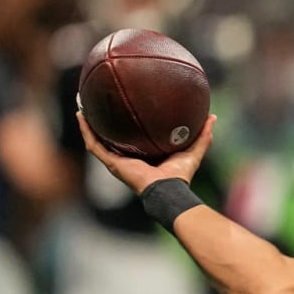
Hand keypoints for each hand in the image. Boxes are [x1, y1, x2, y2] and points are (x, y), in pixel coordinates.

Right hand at [77, 112, 215, 194]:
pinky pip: (94, 145)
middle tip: (98, 104)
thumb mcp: (193, 150)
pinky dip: (86, 130)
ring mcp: (117, 161)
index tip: (124, 108)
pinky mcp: (111, 163)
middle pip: (111, 138)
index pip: (132, 138)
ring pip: (97, 140)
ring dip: (88, 124)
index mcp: (144, 156)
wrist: (168, 190)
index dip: (127, 125)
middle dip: (104, 123)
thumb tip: (213, 116)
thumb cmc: (181, 175)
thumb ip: (203, 135)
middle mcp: (127, 158)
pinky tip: (81, 115)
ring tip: (82, 106)